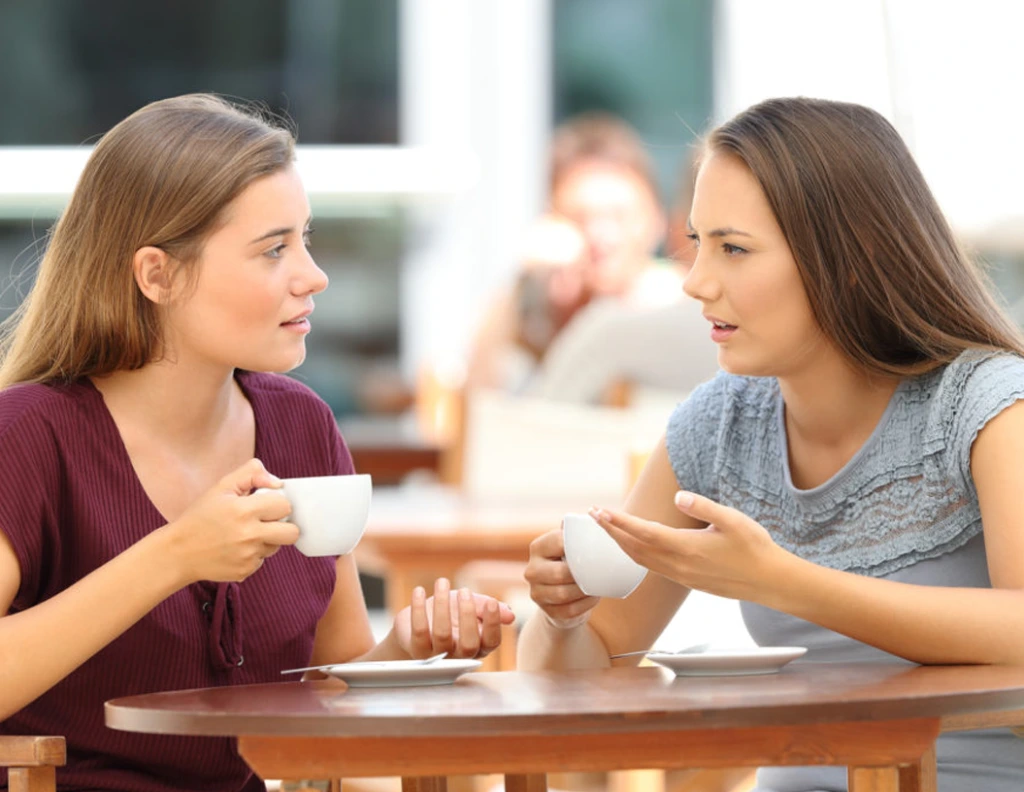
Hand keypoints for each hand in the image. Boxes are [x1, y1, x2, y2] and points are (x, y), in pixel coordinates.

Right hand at [160, 459, 298, 584]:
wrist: (178, 552)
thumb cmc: (201, 516)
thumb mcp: (222, 487)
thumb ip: (251, 474)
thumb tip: (278, 482)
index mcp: (244, 510)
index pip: (285, 506)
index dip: (276, 503)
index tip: (263, 504)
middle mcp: (249, 535)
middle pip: (292, 532)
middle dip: (283, 525)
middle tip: (265, 521)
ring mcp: (248, 556)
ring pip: (278, 546)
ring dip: (267, 540)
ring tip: (244, 534)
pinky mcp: (245, 571)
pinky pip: (262, 560)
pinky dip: (254, 555)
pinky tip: (235, 549)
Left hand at [393, 578, 515, 658]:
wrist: (419, 622)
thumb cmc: (450, 614)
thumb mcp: (471, 607)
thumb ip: (489, 609)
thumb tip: (510, 615)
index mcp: (478, 646)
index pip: (491, 642)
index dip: (493, 624)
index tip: (491, 602)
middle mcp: (460, 656)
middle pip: (469, 644)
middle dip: (468, 615)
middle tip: (464, 591)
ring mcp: (438, 657)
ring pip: (443, 635)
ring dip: (442, 605)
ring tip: (442, 582)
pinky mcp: (417, 651)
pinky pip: (419, 631)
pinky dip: (419, 609)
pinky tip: (419, 590)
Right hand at [523, 528, 599, 628]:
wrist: (564, 594)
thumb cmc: (571, 562)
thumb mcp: (570, 546)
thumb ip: (578, 532)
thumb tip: (596, 514)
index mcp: (538, 547)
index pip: (557, 542)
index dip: (577, 545)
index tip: (594, 548)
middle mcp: (531, 569)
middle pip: (559, 573)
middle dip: (581, 574)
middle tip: (599, 571)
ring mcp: (536, 592)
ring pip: (563, 593)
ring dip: (584, 590)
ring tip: (598, 585)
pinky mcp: (546, 610)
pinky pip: (569, 610)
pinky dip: (585, 604)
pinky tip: (593, 597)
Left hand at [588, 491, 788, 601]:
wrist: (770, 582)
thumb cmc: (755, 547)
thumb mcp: (733, 520)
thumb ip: (703, 506)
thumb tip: (677, 496)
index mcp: (686, 548)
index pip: (642, 533)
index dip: (618, 522)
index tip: (599, 511)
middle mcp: (678, 565)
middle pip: (634, 548)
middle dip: (611, 532)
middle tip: (593, 516)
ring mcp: (681, 576)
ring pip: (641, 560)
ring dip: (621, 544)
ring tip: (607, 529)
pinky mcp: (687, 581)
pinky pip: (653, 568)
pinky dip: (636, 555)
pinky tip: (634, 548)